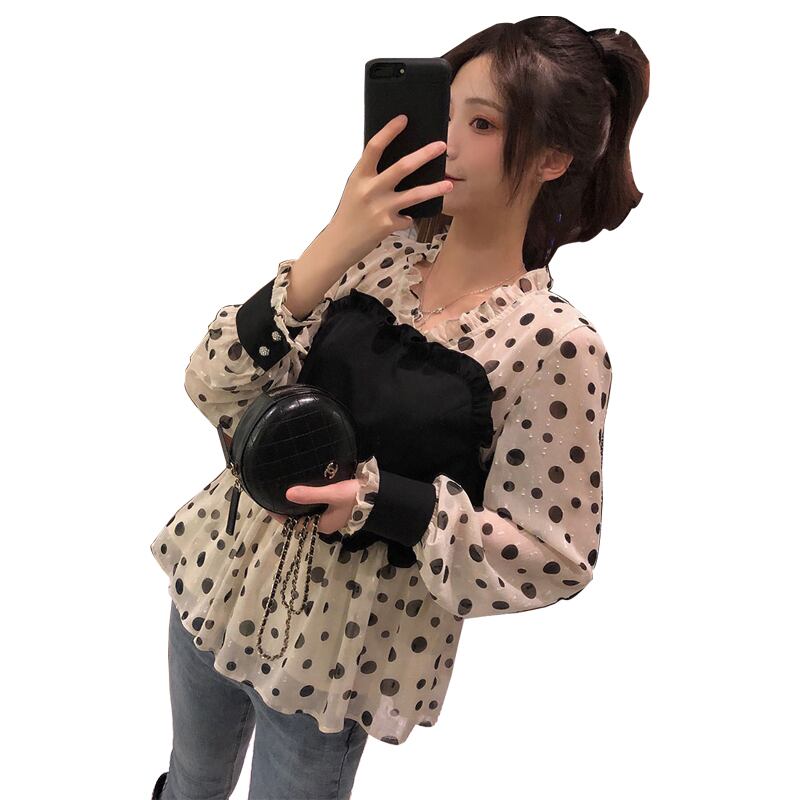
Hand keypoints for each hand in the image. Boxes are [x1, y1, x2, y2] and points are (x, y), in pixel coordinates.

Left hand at [269, 479, 359, 534]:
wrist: (380, 494)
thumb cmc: (357, 497)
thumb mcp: (333, 494)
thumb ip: (311, 495)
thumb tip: (287, 494)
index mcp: (323, 525)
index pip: (295, 524)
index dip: (280, 516)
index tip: (269, 504)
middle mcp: (326, 522)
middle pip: (300, 518)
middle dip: (288, 508)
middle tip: (274, 494)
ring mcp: (331, 514)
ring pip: (308, 510)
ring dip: (298, 503)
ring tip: (285, 489)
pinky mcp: (336, 505)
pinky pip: (316, 504)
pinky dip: (308, 497)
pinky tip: (303, 486)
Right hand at [328, 114, 453, 261]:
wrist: (338, 244)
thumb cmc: (349, 214)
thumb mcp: (355, 189)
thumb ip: (371, 176)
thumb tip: (397, 163)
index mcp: (359, 176)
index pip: (374, 147)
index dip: (389, 131)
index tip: (403, 119)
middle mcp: (370, 190)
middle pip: (402, 167)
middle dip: (424, 154)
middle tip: (441, 145)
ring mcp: (380, 208)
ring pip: (414, 194)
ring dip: (434, 188)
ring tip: (448, 184)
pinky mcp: (387, 225)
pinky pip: (407, 218)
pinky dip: (406, 218)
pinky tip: (401, 220)